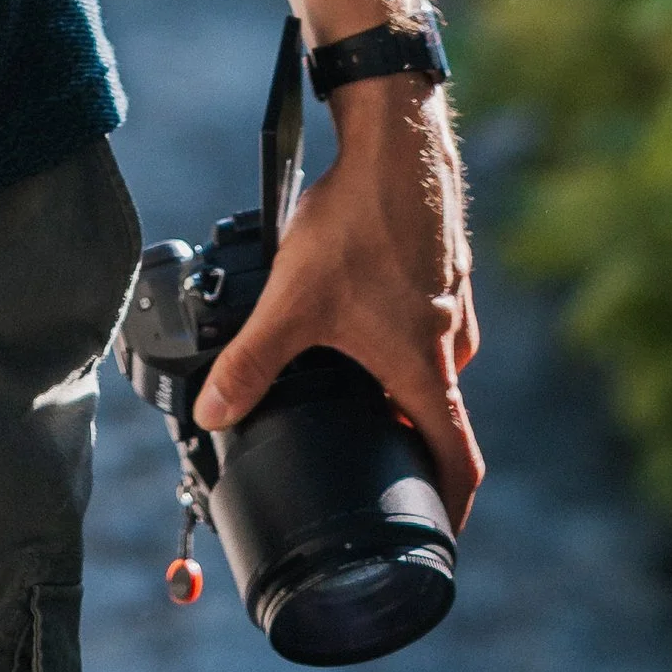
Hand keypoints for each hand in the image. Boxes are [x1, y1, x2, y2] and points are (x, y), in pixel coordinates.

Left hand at [193, 77, 482, 528]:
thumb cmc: (359, 221)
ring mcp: (451, 300)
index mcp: (427, 367)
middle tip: (367, 448)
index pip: (457, 459)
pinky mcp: (442, 264)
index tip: (438, 531)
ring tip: (353, 377)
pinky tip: (360, 309)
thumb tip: (213, 413)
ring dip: (400, 380)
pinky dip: (400, 333)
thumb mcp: (292, 300)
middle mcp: (450, 340)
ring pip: (432, 361)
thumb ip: (251, 362)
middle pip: (439, 412)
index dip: (450, 505)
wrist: (396, 139)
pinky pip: (428, 319)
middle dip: (405, 437)